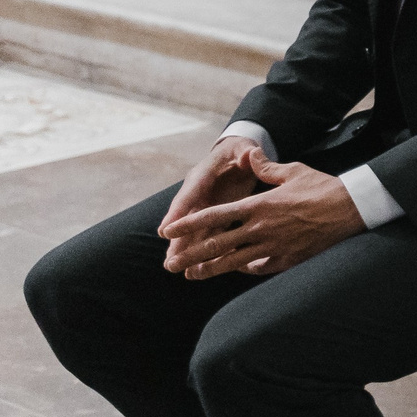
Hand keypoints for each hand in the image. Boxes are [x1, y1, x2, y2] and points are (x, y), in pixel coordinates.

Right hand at [158, 136, 270, 266]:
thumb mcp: (243, 149)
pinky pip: (209, 232)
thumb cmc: (240, 151)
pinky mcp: (216, 214)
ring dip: (187, 249)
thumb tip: (250, 154)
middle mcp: (199, 193)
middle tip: (169, 260)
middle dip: (177, 240)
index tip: (166, 230)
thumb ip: (246, 154)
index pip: (189, 194)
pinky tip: (200, 265)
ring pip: (194, 230)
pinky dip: (204, 248)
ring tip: (176, 268)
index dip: (178, 212)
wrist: (238, 154)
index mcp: (203, 175)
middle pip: (186, 219)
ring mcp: (205, 205)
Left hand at [158, 153, 362, 278]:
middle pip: (218, 245)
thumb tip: (249, 152)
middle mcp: (262, 228)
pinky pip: (261, 267)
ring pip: (235, 262)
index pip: (215, 216)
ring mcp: (275, 246)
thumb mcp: (293, 171)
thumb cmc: (323, 188)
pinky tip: (238, 269)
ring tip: (192, 275)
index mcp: (259, 206)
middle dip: (191, 254)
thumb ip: (265, 167)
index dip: (189, 224)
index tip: (169, 232)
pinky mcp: (289, 258)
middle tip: (171, 264)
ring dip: (210, 269)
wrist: (352, 209)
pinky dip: (246, 269)